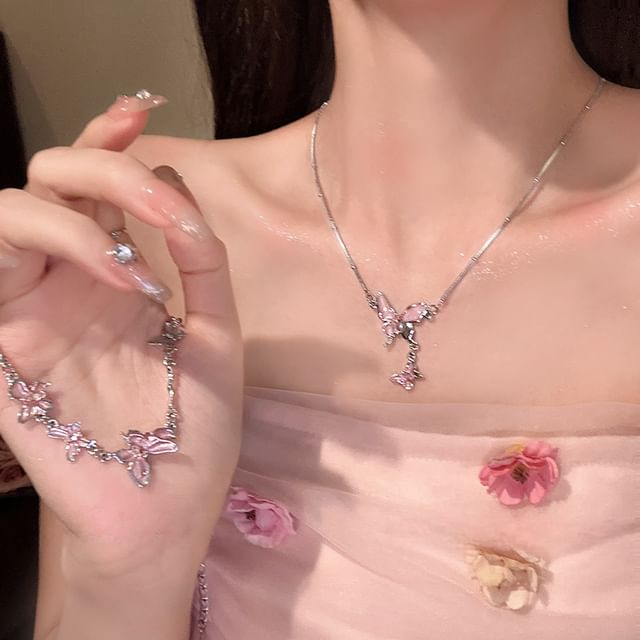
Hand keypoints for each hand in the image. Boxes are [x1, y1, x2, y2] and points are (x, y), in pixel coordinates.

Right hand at [0, 93, 242, 576]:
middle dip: (104, 171)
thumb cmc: (194, 425)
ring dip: (77, 214)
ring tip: (141, 268)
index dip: (108, 140)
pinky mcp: (4, 348)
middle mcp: (67, 284)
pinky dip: (59, 250)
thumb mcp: (216, 331)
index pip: (96, 189)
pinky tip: (123, 280)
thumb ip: (200, 260)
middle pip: (49, 183)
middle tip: (160, 207)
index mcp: (115, 278)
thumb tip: (173, 179)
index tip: (142, 112)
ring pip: (8, 214)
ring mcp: (30, 312)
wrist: (168, 506)